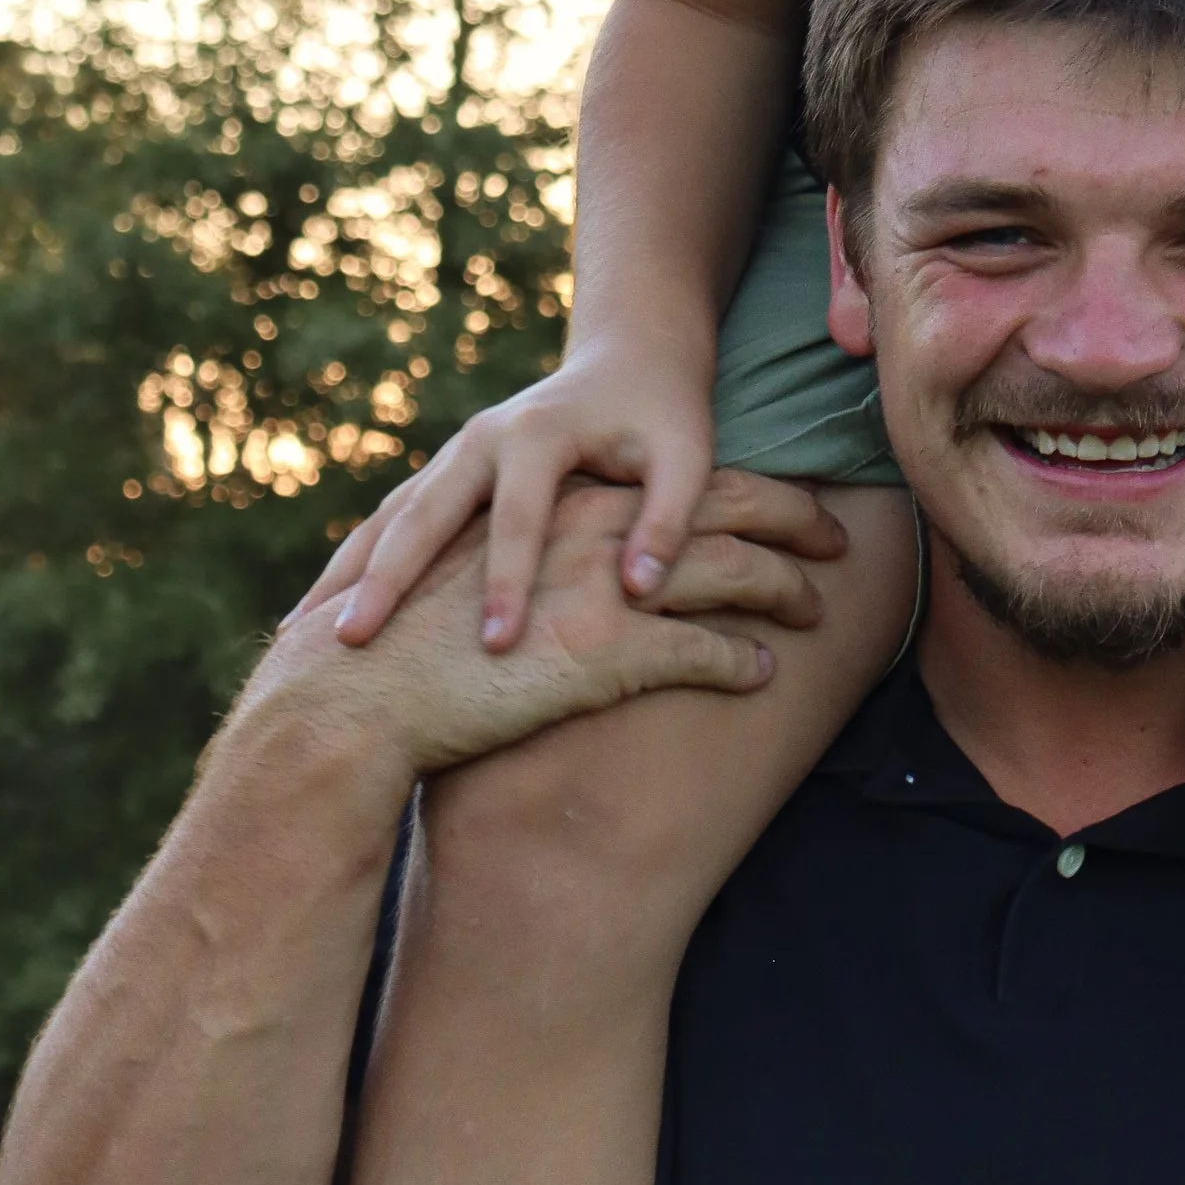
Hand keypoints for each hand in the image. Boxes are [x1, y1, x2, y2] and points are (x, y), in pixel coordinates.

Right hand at [257, 468, 853, 786]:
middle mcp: (578, 530)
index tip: (788, 506)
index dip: (737, 490)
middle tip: (836, 536)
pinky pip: (690, 652)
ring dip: (777, 587)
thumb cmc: (395, 653)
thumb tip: (577, 569)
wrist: (347, 702)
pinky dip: (733, 661)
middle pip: (715, 507)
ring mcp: (590, 591)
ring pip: (719, 575)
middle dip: (783, 520)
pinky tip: (762, 675)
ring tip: (820, 606)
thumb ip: (524, 561)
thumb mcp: (464, 582)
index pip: (668, 482)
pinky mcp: (594, 653)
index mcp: (552, 500)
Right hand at [312, 340, 722, 649]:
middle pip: (424, 513)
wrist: (627, 359)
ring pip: (391, 518)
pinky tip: (314, 616)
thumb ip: (668, 519)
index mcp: (538, 434)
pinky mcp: (445, 475)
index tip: (495, 645)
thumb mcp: (686, 456)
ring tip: (303, 637)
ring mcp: (453, 457)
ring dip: (350, 572)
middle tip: (351, 641)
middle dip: (387, 577)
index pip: (518, 518)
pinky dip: (352, 566)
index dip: (509, 581)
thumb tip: (641, 591)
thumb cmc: (664, 416)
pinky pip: (388, 523)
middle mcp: (481, 441)